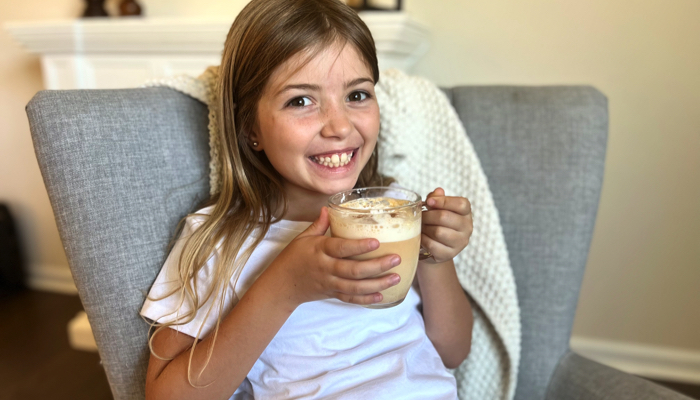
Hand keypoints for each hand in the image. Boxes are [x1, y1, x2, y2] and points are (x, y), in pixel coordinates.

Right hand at [266, 207, 401, 307]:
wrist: (282, 285)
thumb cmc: (293, 258)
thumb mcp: (303, 238)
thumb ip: (319, 224)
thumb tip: (330, 207)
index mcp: (320, 250)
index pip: (341, 248)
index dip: (359, 246)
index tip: (376, 242)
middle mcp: (326, 268)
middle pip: (353, 270)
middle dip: (376, 266)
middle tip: (395, 259)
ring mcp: (330, 283)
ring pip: (355, 287)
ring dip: (377, 283)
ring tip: (396, 277)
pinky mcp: (332, 294)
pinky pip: (351, 299)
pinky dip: (366, 299)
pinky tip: (382, 295)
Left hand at [420, 188, 472, 263]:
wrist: (435, 248)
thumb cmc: (437, 223)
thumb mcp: (437, 208)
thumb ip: (437, 198)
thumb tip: (437, 192)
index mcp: (466, 213)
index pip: (462, 204)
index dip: (444, 201)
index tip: (429, 201)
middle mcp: (467, 228)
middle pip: (445, 217)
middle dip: (428, 215)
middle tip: (420, 216)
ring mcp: (460, 242)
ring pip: (438, 232)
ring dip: (425, 228)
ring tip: (421, 226)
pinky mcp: (450, 254)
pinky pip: (432, 245)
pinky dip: (423, 239)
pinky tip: (421, 236)